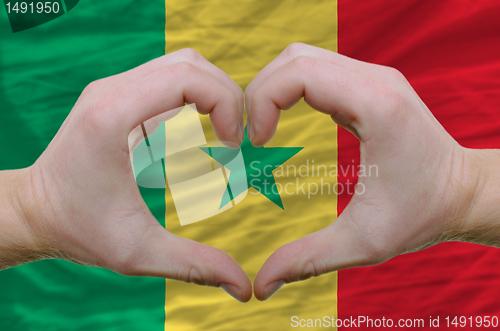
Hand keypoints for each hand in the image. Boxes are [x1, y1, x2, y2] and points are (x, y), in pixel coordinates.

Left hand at [1, 49, 250, 301]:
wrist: (34, 212)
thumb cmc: (79, 229)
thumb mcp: (137, 252)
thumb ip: (194, 265)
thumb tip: (243, 286)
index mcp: (113, 115)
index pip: (188, 77)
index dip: (226, 105)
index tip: (234, 145)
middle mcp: (112, 90)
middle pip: (190, 64)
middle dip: (227, 97)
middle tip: (236, 140)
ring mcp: (113, 89)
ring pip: (182, 65)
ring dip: (213, 95)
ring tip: (223, 135)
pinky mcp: (119, 96)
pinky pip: (169, 79)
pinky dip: (196, 99)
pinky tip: (201, 134)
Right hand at [246, 43, 498, 300]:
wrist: (463, 193)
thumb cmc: (421, 215)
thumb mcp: (362, 243)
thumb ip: (306, 260)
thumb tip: (260, 286)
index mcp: (376, 106)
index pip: (299, 73)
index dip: (262, 101)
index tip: (254, 142)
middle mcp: (375, 79)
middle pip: (294, 58)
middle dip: (259, 92)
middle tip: (250, 136)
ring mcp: (374, 76)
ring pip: (303, 57)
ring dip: (272, 87)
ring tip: (262, 128)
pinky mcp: (369, 83)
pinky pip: (317, 69)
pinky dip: (290, 88)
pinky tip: (283, 120)